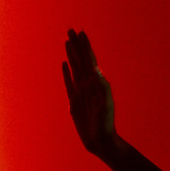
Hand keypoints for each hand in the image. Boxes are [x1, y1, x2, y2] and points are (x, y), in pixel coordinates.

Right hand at [62, 29, 120, 159]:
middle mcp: (88, 84)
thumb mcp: (105, 103)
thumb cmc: (105, 123)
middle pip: (80, 60)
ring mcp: (81, 92)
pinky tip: (64, 64)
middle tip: (71, 30)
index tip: (80, 32)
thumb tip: (95, 68)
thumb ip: (101, 87)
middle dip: (76, 45)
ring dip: (71, 55)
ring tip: (67, 42)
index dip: (85, 46)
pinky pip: (69, 82)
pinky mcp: (75, 101)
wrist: (100, 140)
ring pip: (75, 68)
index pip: (89, 59)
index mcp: (96, 82)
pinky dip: (67, 72)